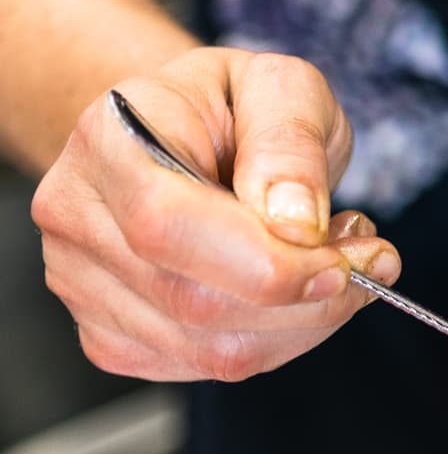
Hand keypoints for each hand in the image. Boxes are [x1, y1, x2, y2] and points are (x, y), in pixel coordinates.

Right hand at [32, 46, 399, 382]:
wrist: (185, 133)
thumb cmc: (230, 107)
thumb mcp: (281, 86)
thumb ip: (290, 141)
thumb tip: (295, 222)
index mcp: (107, 138)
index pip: (166, 224)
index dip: (264, 261)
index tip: (342, 257)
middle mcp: (75, 215)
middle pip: (191, 302)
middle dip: (305, 298)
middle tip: (367, 258)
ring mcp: (80, 283)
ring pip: (209, 350)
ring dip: (302, 323)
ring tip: (334, 263)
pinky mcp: (109, 335)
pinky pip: (207, 367)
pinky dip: (277, 342)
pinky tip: (293, 292)